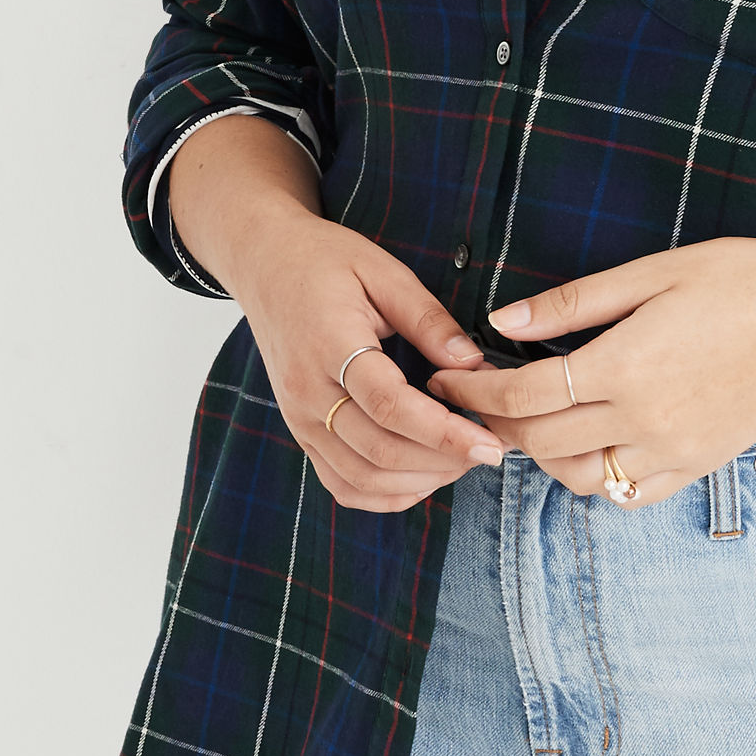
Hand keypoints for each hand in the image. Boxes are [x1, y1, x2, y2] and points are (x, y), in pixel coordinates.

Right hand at [241, 212, 507, 513]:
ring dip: (418, 481)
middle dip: (442, 461)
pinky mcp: (299, 431)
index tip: (490, 443)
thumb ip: (429, 319)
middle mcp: (307, 391)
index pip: (391, 406)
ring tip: (463, 463)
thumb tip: (473, 365)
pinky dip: (383, 494)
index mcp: (330, 345)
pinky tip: (421, 479)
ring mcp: (298, 418)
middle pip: (379, 450)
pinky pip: (340, 483)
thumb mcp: (383, 272)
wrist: (265, 263)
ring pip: (361, 477)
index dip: (445, 432)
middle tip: (490, 452)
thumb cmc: (326, 260)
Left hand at [424, 236, 755, 504]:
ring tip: (528, 422)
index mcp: (624, 365)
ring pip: (580, 479)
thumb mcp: (653, 272)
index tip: (445, 377)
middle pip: (539, 443)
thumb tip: (502, 324)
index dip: (472, 390)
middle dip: (493, 423)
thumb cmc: (742, 278)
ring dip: (542, 456)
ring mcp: (674, 451)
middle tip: (469, 399)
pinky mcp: (699, 465)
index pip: (522, 396)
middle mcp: (644, 420)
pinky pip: (629, 494)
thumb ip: (572, 303)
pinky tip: (588, 446)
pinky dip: (597, 479)